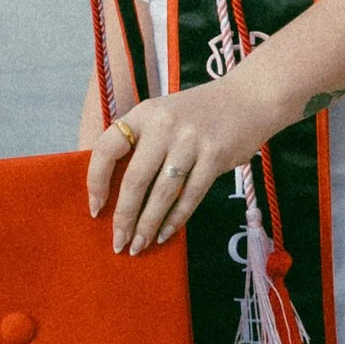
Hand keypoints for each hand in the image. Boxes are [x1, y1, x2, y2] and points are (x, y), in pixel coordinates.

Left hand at [88, 76, 272, 254]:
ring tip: (138, 245)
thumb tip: (116, 190)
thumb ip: (142, 142)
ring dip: (148, 224)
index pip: (107, 148)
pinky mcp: (215, 156)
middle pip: (135, 179)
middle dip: (124, 217)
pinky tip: (164, 233)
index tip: (95, 209)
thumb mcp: (164, 115)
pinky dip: (175, 219)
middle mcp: (164, 125)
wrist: (249, 98)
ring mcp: (190, 140)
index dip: (96, 181)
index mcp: (144, 114)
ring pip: (162, 193)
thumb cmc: (200, 113)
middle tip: (118, 243)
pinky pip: (190, 196)